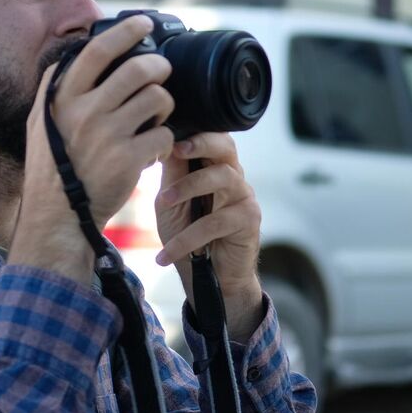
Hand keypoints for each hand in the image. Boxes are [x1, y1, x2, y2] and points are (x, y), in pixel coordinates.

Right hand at [13, 15, 176, 284]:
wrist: (57, 215)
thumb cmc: (52, 164)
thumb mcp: (41, 119)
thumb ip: (59, 85)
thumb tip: (81, 47)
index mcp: (62, 97)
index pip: (98, 50)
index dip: (126, 31)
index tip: (144, 23)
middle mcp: (84, 112)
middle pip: (138, 70)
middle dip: (158, 67)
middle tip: (161, 73)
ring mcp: (107, 135)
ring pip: (157, 99)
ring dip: (163, 105)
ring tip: (153, 117)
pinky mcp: (128, 160)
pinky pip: (164, 134)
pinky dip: (164, 140)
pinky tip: (150, 149)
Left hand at [153, 132, 264, 339]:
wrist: (207, 279)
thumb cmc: (188, 236)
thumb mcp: (170, 202)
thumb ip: (171, 175)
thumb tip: (162, 141)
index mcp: (214, 168)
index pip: (211, 138)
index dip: (194, 133)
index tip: (169, 136)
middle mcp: (233, 177)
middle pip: (226, 147)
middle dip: (202, 142)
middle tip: (178, 148)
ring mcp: (244, 197)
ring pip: (222, 177)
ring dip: (189, 187)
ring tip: (164, 201)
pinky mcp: (249, 220)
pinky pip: (216, 222)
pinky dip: (188, 238)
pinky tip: (167, 253)